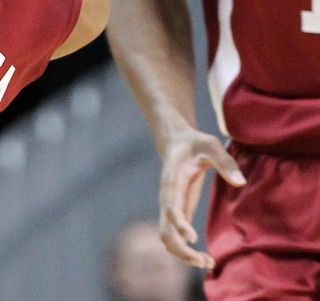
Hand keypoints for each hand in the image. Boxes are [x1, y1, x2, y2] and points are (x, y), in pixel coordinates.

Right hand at [157, 127, 245, 267]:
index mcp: (171, 181)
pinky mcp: (178, 212)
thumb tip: (240, 183)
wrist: (176, 142)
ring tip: (208, 263)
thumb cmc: (196, 143)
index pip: (170, 207)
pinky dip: (185, 250)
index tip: (193, 238)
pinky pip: (175, 236)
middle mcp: (167, 198)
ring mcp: (170, 207)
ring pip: (167, 237)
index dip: (178, 224)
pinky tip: (205, 257)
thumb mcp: (211, 144)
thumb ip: (225, 161)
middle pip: (165, 230)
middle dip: (181, 249)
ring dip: (182, 254)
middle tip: (205, 261)